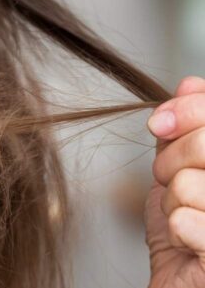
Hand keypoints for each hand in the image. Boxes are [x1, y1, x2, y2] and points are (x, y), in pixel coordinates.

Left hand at [146, 76, 204, 287]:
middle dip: (172, 160)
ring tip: (188, 213)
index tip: (161, 124)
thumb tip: (189, 85)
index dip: (187, 110)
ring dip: (173, 201)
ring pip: (188, 182)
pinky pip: (183, 221)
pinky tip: (191, 240)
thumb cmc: (190, 222)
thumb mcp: (184, 164)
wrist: (186, 280)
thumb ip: (188, 126)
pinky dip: (176, 230)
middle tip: (172, 180)